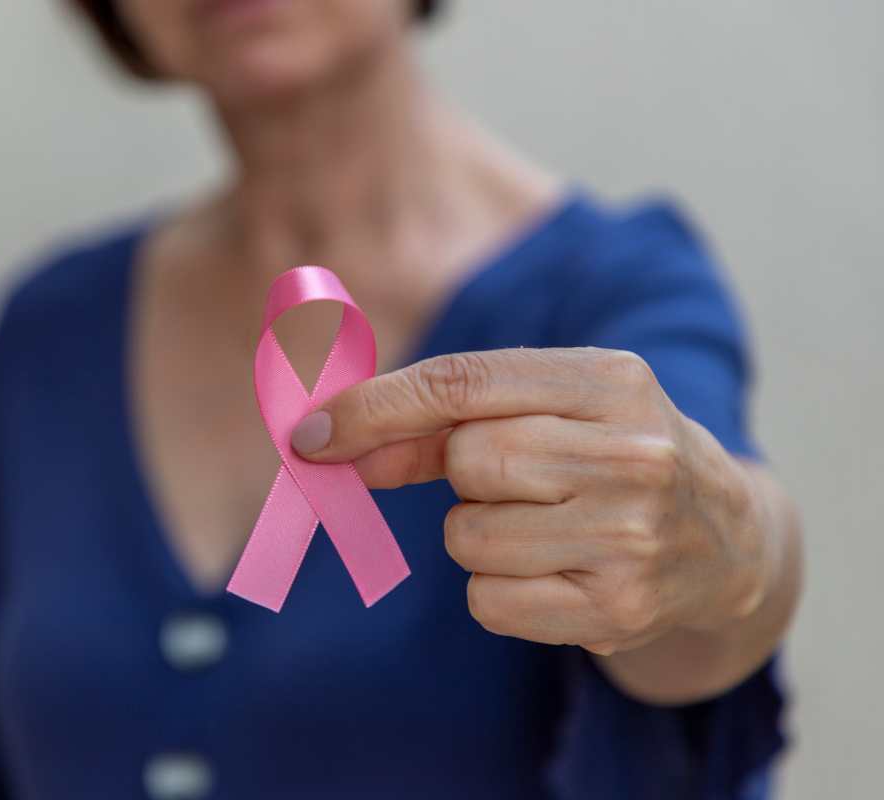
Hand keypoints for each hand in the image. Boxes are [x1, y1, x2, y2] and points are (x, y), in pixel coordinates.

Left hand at [291, 347, 769, 655]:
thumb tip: (331, 442)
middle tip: (510, 481)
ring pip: (468, 536)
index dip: (376, 407)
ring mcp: (631, 538)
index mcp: (614, 380)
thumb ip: (441, 420)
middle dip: (464, 473)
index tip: (312, 435)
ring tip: (545, 526)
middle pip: (469, 459)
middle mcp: (634, 455)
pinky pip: (487, 600)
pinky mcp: (617, 611)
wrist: (723, 543)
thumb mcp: (551, 411)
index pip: (465, 381)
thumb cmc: (607, 458)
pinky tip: (555, 572)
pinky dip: (498, 589)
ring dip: (479, 534)